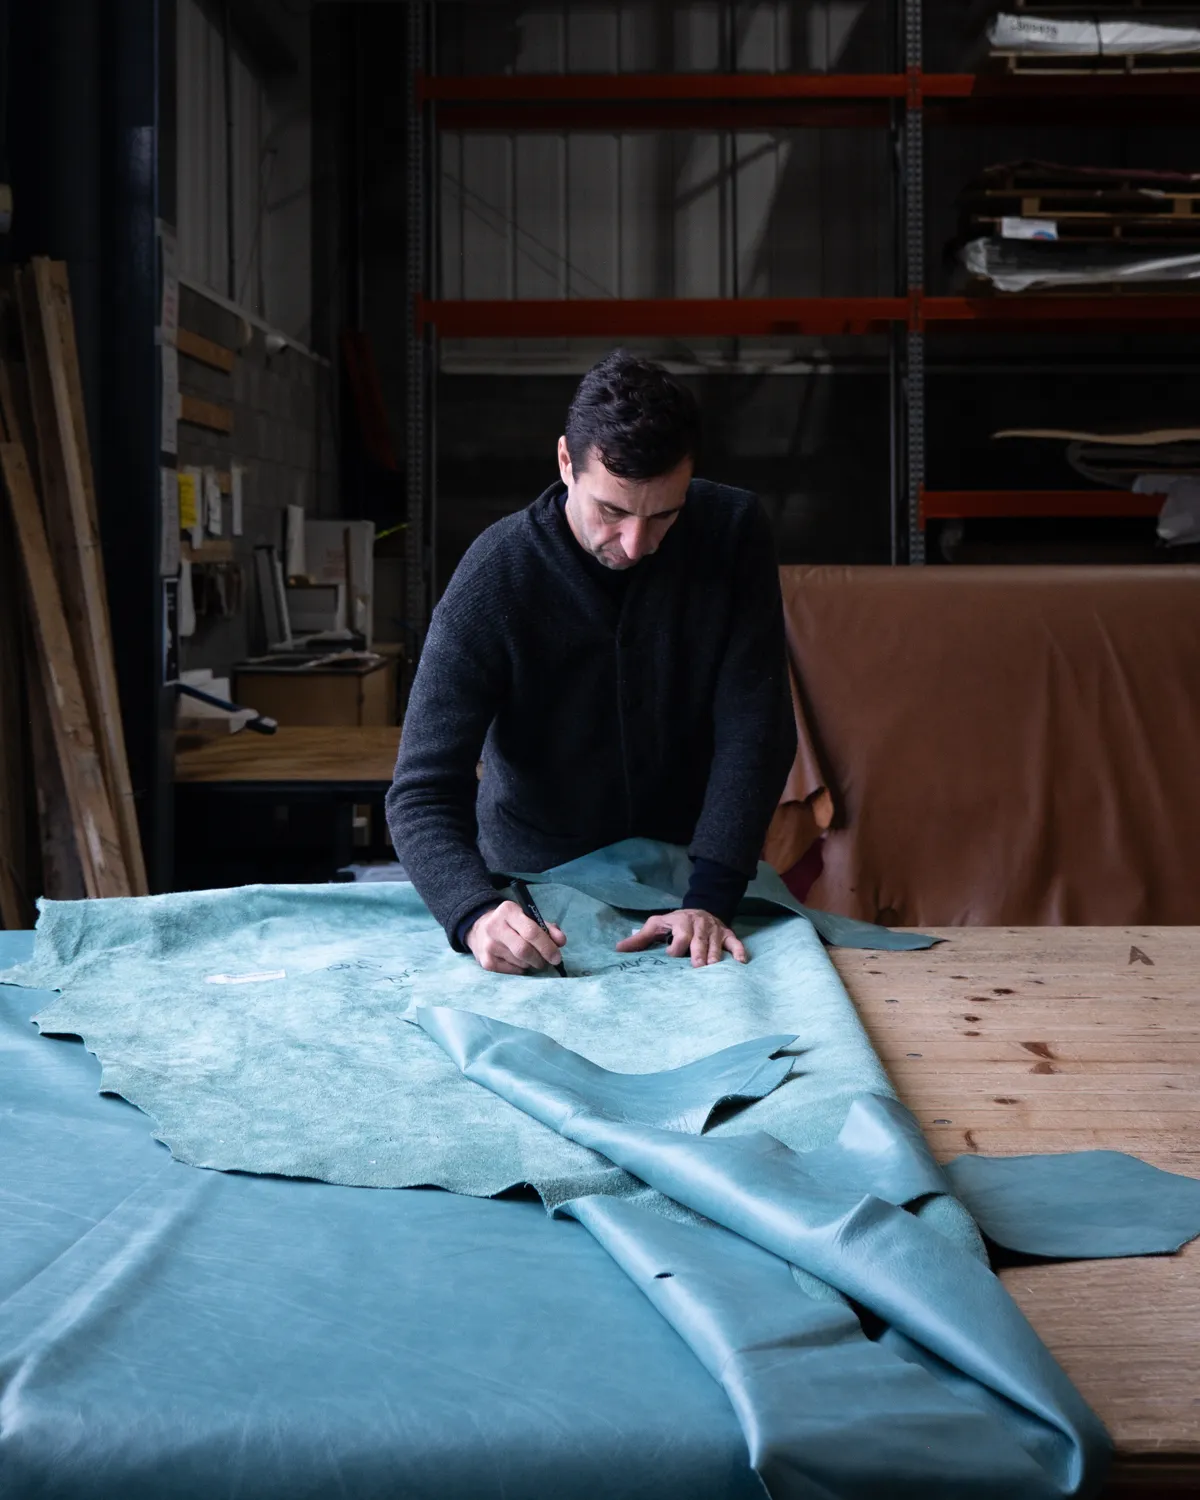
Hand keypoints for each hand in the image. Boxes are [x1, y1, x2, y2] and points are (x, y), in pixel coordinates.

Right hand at [465, 900, 566, 974]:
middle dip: (540, 959)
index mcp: (508, 911)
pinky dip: (521, 969)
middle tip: (547, 962)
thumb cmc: (511, 924)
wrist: (479, 928)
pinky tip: (517, 961)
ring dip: (531, 963)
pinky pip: (512, 971)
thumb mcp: (527, 918)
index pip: (531, 931)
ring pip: (520, 962)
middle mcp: (495, 926)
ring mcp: (488, 945)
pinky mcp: (485, 961)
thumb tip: (561, 942)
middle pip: (524, 950)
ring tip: (530, 957)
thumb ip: (547, 928)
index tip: (557, 957)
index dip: (547, 946)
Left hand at [615, 909, 746, 967]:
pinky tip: (741, 963)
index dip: (676, 945)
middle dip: (698, 953)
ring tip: (714, 969)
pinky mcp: (727, 934)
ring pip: (716, 944)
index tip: (671, 955)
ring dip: (716, 956)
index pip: (681, 934)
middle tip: (697, 967)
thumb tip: (618, 950)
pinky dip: (739, 951)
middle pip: (699, 940)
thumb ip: (640, 939)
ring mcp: (715, 930)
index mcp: (681, 922)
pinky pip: (735, 942)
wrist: (700, 908)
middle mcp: (699, 925)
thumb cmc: (675, 922)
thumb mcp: (656, 925)